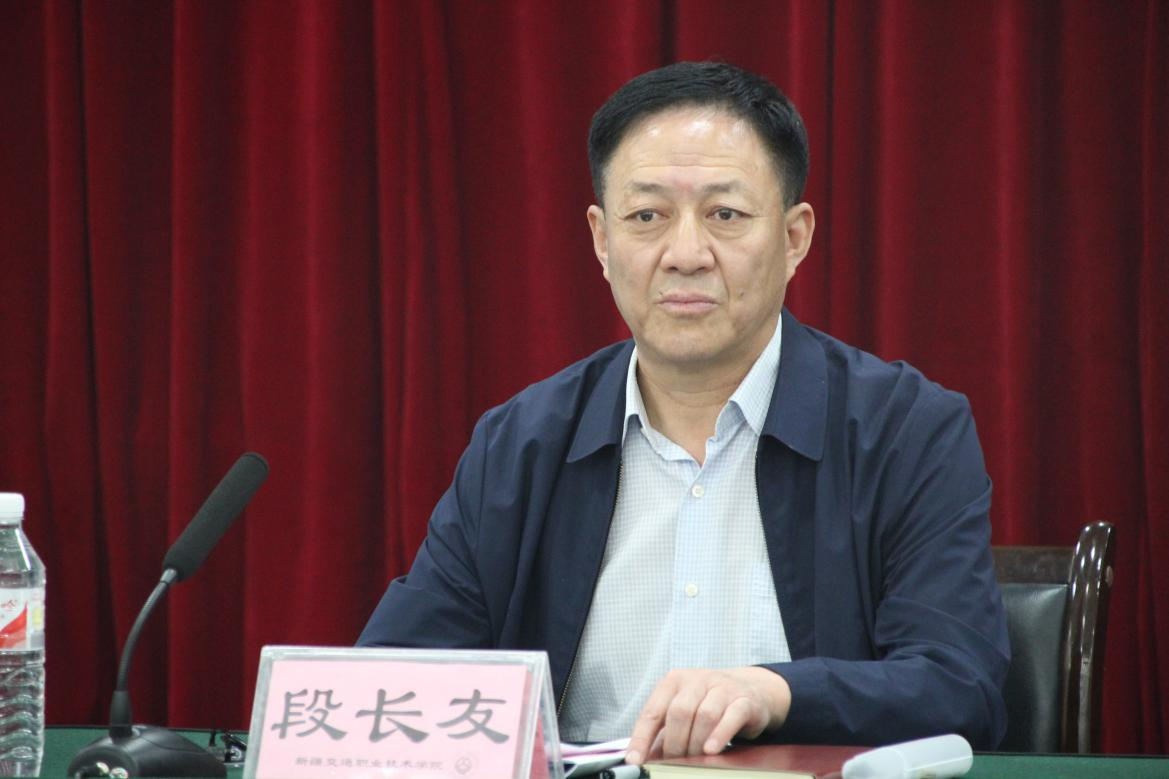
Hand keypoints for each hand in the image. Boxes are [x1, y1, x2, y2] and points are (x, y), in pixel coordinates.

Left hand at [623, 667, 791, 765]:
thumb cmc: (709, 703)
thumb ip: (666, 731)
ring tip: (694, 760)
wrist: (751, 690)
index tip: (635, 759)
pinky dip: (720, 734)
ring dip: (696, 743)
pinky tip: (712, 749)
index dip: (642, 737)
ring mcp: (722, 687)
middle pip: (679, 712)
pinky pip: (732, 716)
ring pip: (705, 715)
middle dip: (674, 743)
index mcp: (674, 681)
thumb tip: (646, 756)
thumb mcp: (685, 710)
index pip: (653, 711)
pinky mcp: (744, 700)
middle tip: (675, 762)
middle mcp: (697, 680)